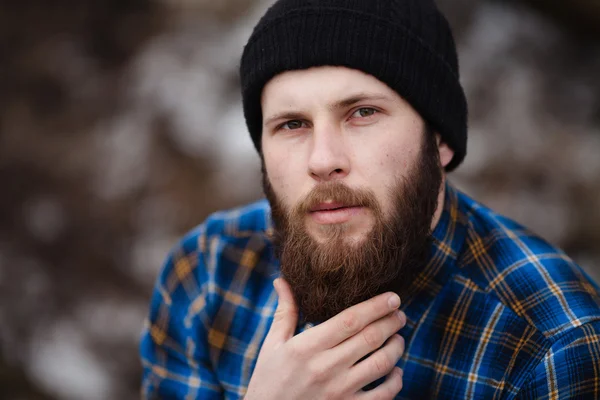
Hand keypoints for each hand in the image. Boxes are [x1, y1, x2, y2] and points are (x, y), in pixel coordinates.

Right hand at [245, 278, 405, 399]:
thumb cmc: (269, 380)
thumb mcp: (273, 345)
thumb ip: (285, 312)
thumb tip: (282, 280)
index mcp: (307, 347)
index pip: (350, 320)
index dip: (376, 306)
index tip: (393, 297)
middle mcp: (325, 368)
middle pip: (370, 338)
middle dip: (391, 322)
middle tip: (400, 313)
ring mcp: (338, 392)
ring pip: (381, 364)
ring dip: (396, 348)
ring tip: (398, 338)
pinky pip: (383, 395)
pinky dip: (395, 381)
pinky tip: (396, 371)